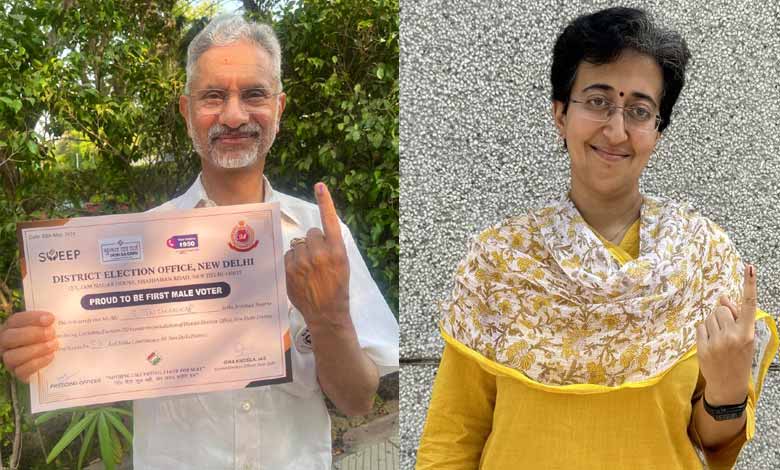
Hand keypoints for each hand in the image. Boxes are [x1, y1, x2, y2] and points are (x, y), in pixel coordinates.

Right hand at [0, 310, 58, 381]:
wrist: (57, 360)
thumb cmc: (51, 336)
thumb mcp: (51, 326)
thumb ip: (52, 321)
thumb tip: (57, 317)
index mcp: (12, 327)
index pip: (16, 320)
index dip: (32, 318)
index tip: (51, 318)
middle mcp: (6, 344)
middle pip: (9, 337)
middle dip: (33, 334)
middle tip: (52, 333)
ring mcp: (10, 360)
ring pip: (12, 356)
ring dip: (35, 350)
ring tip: (53, 345)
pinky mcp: (18, 373)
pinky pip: (21, 371)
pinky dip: (36, 364)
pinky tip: (50, 356)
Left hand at [284, 183, 349, 327]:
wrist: (327, 312)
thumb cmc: (337, 287)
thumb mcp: (342, 264)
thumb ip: (331, 247)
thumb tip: (315, 236)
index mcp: (337, 250)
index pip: (329, 221)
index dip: (325, 202)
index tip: (319, 185)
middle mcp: (319, 253)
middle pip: (311, 234)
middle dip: (313, 243)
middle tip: (318, 260)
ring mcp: (303, 262)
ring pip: (298, 245)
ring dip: (301, 253)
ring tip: (308, 270)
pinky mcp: (289, 270)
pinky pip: (288, 256)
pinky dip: (292, 262)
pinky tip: (300, 275)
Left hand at [696, 265, 756, 405]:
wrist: (729, 385)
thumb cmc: (739, 357)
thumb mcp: (744, 338)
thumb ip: (735, 317)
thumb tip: (722, 297)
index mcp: (748, 332)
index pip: (749, 304)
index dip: (749, 285)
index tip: (750, 267)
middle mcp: (733, 335)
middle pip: (721, 308)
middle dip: (722, 314)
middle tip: (726, 330)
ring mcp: (717, 342)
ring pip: (709, 316)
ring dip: (713, 323)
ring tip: (719, 339)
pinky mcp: (703, 347)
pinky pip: (700, 326)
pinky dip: (703, 331)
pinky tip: (710, 343)